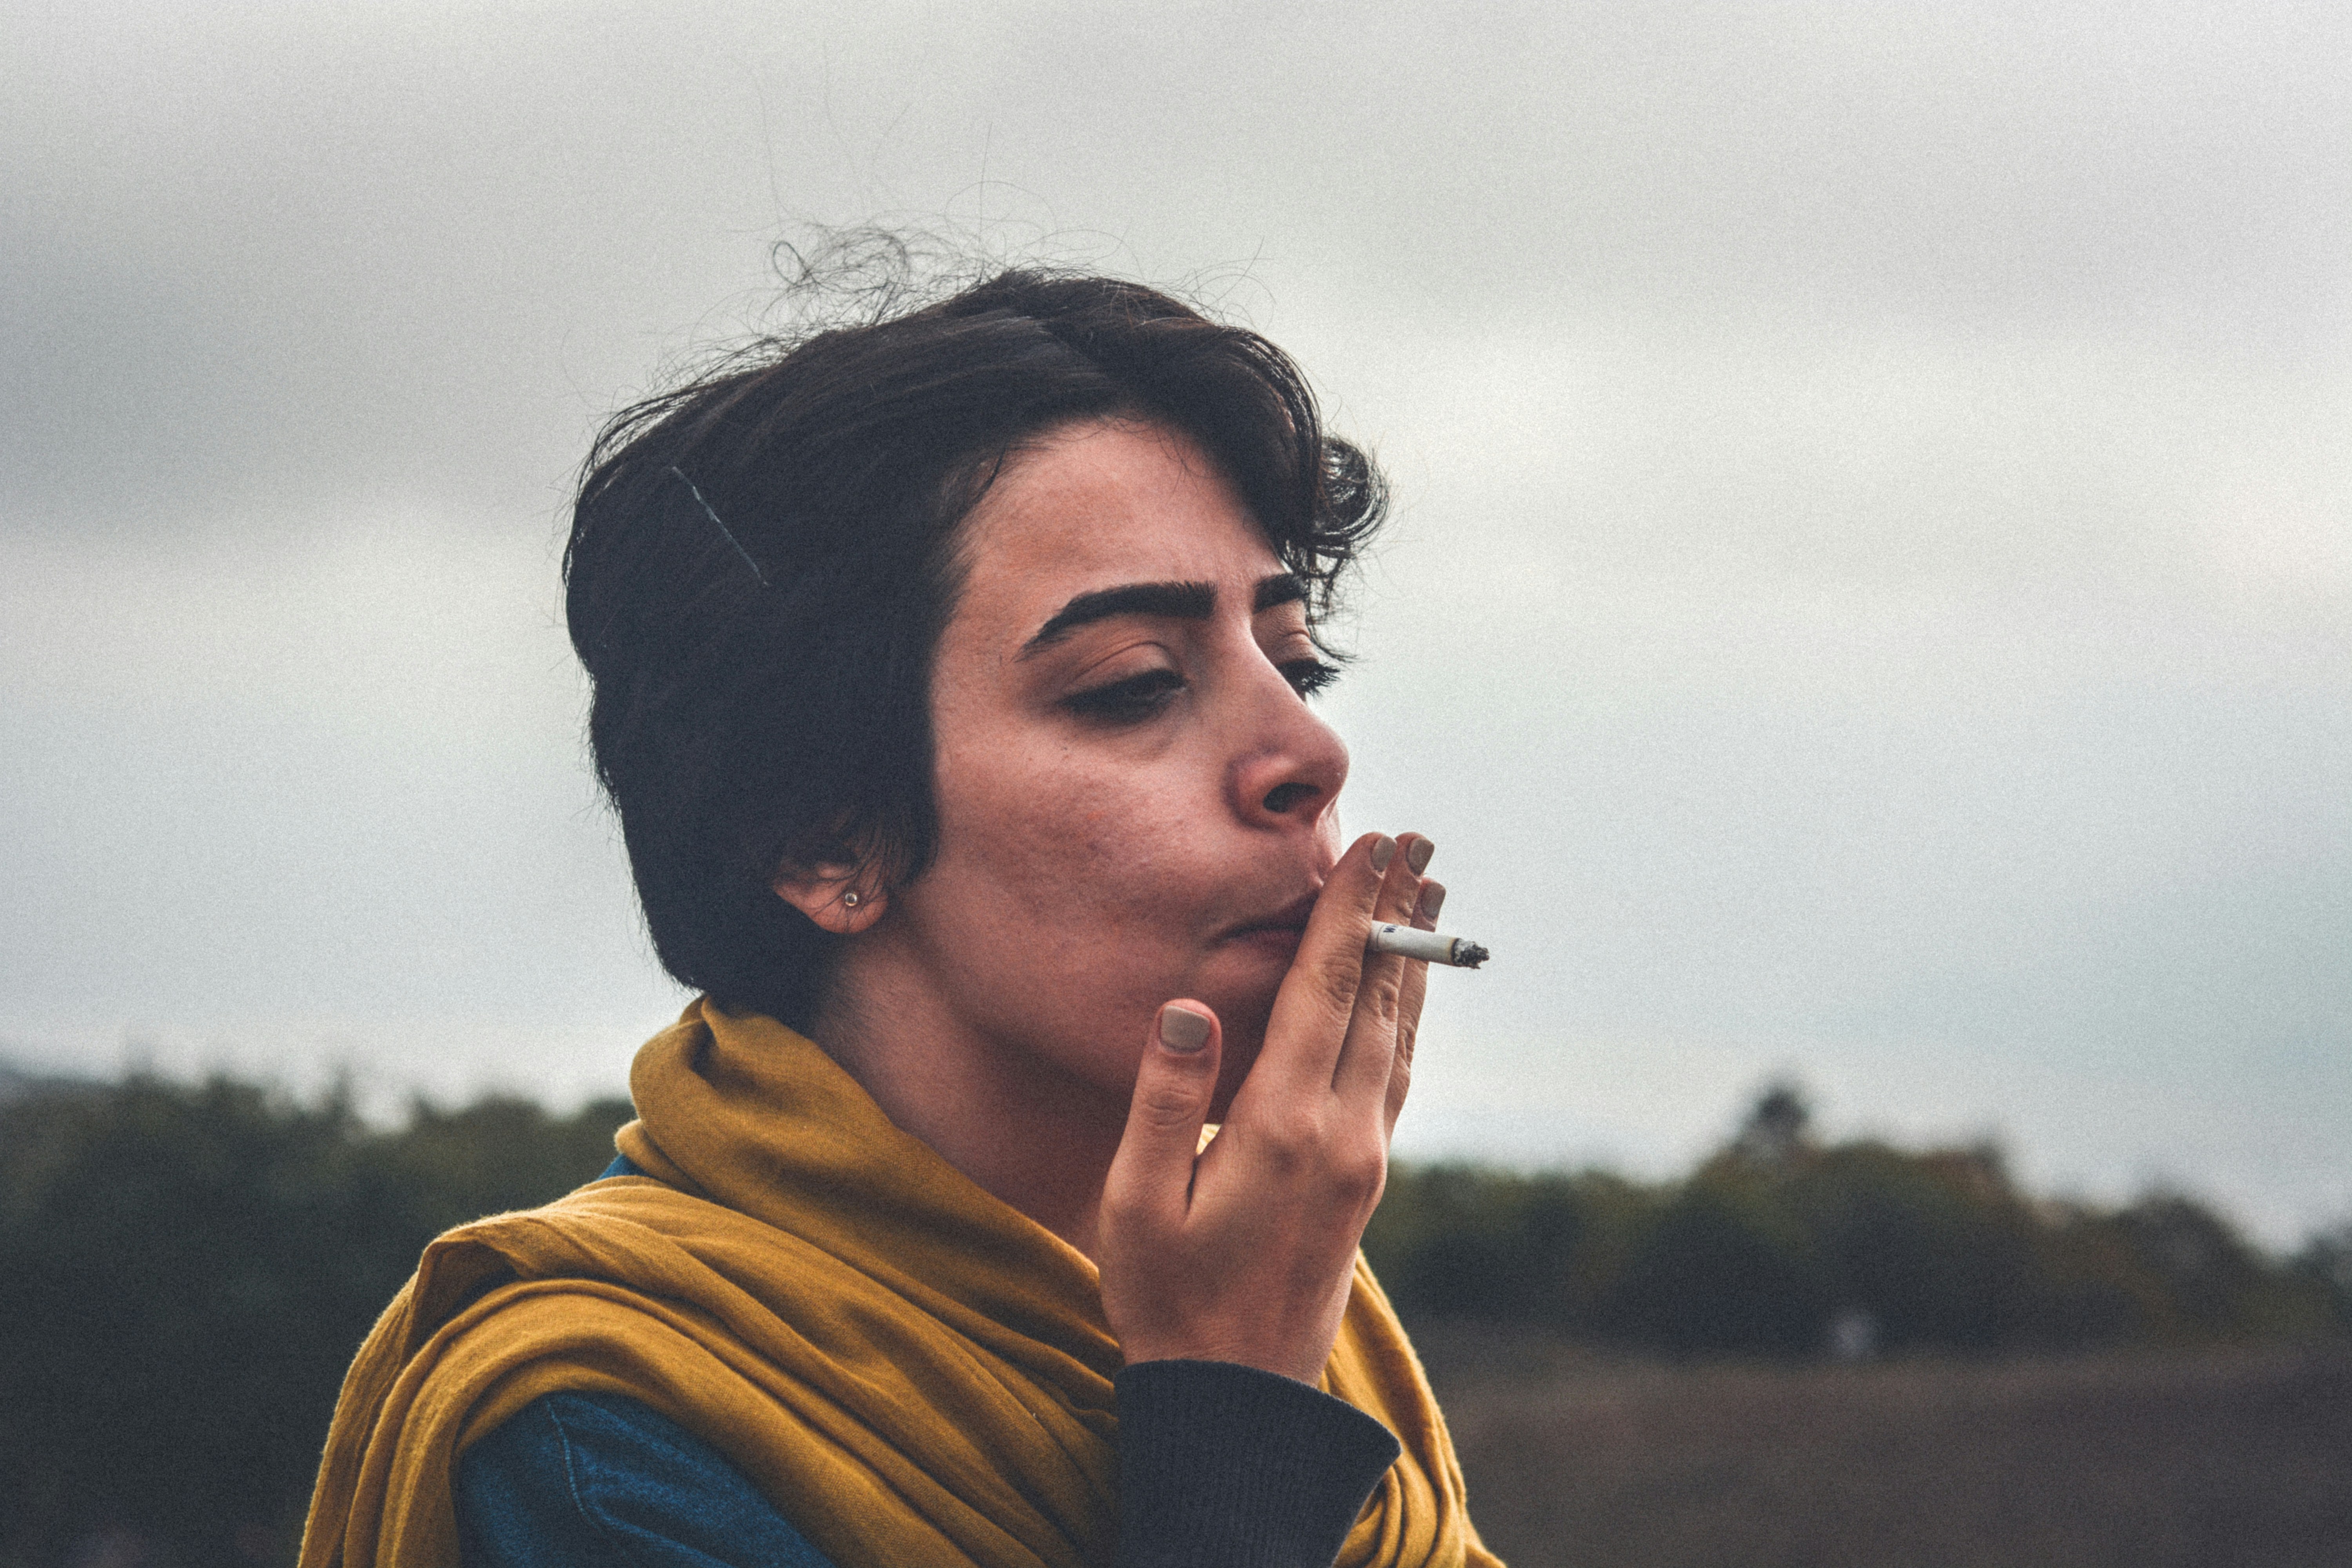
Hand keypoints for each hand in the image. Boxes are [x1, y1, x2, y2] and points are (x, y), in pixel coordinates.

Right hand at [1097, 831, 1441, 1381]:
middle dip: (1397, 914)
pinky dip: (1404, 1017)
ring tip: (1429, 895)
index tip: (1372, 845)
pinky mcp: (1367, 1183)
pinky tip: (1403, 996)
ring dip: (1410, 960)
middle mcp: (1343, 1137)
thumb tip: (1188, 1008)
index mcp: (1284, 1129)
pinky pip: (1398, 1076)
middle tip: (1419, 842)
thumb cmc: (1167, 1301)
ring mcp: (1364, 1161)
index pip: (1327, 992)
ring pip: (1399, 1035)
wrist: (1238, 1400)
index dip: (1349, 913)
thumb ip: (1164, 1102)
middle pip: (1379, 999)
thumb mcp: (1136, 1205)